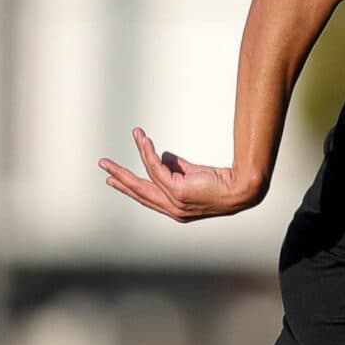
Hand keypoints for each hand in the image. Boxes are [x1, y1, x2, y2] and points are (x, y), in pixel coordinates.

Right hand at [99, 128, 256, 221]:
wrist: (241, 188)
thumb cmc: (223, 182)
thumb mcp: (195, 173)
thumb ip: (177, 166)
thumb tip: (163, 155)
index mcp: (176, 208)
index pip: (148, 197)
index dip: (130, 187)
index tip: (114, 180)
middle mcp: (173, 209)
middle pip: (139, 192)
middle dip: (120, 178)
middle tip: (103, 166)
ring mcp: (175, 203)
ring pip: (145, 178)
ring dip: (138, 153)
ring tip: (134, 134)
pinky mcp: (178, 191)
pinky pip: (156, 168)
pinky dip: (148, 152)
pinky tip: (144, 139)